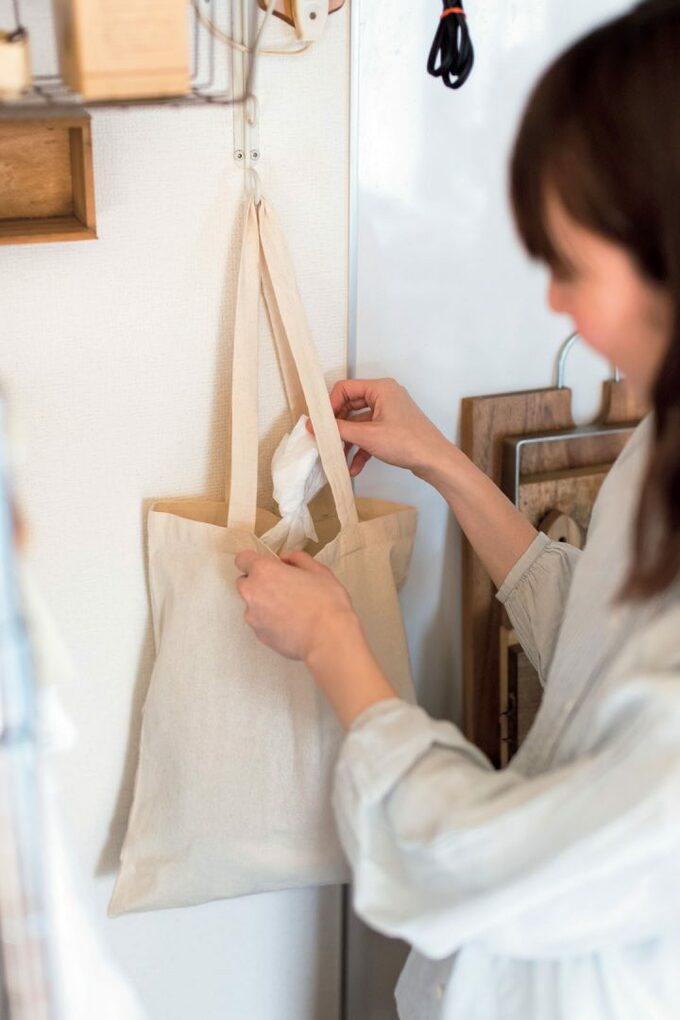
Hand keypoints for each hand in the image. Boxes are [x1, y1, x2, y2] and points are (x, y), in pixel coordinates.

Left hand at [234, 548, 356, 662]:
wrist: (328, 638)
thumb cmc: (327, 602)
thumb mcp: (318, 570)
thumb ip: (297, 559)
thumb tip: (285, 560)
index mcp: (264, 571)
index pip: (242, 559)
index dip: (255, 561)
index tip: (269, 566)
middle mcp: (252, 592)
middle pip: (244, 582)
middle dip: (259, 582)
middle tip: (283, 588)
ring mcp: (253, 616)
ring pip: (252, 604)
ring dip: (265, 603)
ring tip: (291, 610)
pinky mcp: (259, 635)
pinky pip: (260, 622)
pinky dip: (270, 621)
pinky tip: (291, 624)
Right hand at [308, 377, 450, 477]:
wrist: (435, 461)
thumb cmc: (407, 442)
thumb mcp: (367, 436)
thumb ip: (339, 429)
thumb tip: (314, 426)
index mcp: (380, 388)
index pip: (344, 388)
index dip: (330, 405)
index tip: (321, 424)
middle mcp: (385, 396)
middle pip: (350, 406)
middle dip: (338, 427)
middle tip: (327, 441)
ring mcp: (389, 413)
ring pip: (359, 424)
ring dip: (348, 442)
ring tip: (339, 459)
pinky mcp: (392, 428)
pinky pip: (370, 435)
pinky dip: (361, 449)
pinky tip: (354, 468)